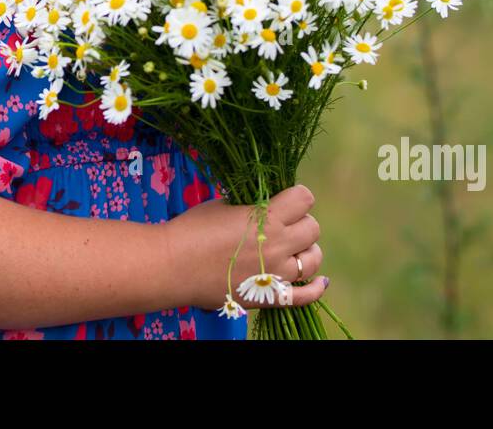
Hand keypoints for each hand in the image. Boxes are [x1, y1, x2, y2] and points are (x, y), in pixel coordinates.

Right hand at [163, 183, 327, 312]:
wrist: (172, 266)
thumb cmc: (193, 229)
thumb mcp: (224, 205)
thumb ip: (252, 206)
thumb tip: (267, 205)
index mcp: (268, 218)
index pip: (305, 198)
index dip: (296, 196)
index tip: (285, 198)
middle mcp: (279, 245)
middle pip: (312, 228)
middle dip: (300, 221)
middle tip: (282, 223)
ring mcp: (277, 274)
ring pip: (314, 259)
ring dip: (306, 250)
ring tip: (292, 248)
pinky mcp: (270, 297)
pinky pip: (306, 296)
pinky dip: (316, 288)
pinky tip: (319, 281)